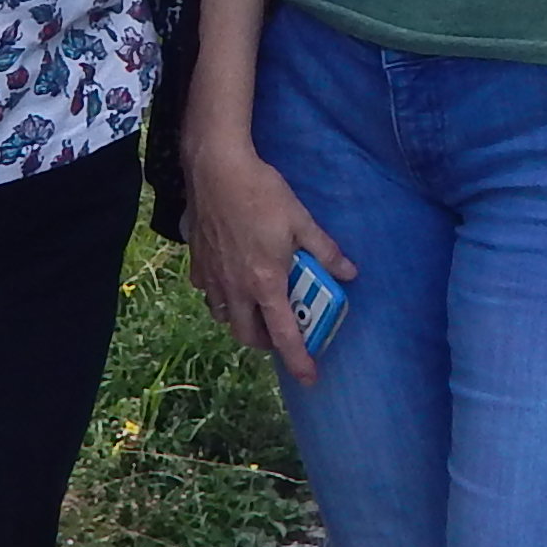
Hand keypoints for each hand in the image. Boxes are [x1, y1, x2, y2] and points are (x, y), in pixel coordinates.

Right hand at [185, 132, 352, 384]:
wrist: (216, 168)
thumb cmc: (261, 193)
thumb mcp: (301, 221)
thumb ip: (325, 251)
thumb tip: (349, 271)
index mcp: (266, 283)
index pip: (285, 334)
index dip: (298, 360)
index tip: (309, 378)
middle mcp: (236, 288)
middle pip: (248, 336)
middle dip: (266, 343)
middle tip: (283, 331)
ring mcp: (212, 278)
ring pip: (225, 317)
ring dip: (243, 321)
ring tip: (257, 306)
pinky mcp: (197, 263)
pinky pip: (209, 293)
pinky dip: (222, 297)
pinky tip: (231, 278)